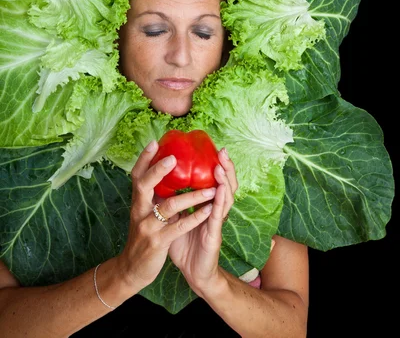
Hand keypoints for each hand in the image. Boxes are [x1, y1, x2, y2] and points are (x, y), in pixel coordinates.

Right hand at [116, 140, 214, 291]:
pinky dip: (196, 218)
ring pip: (169, 206)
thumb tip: (168, 173)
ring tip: (211, 189)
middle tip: (174, 158)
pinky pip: (179, 227)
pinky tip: (210, 210)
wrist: (132, 269)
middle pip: (144, 185)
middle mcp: (139, 210)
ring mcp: (148, 227)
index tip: (154, 142)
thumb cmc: (144, 236)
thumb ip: (154, 196)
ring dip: (192, 196)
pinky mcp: (158, 242)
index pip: (137, 175)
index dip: (144, 158)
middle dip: (159, 170)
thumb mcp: (144, 213)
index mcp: (138, 201)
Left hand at [168, 147, 237, 293]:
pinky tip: (219, 191)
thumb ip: (172, 200)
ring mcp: (216, 223)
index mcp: (206, 205)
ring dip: (224, 180)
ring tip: (221, 165)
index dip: (217, 165)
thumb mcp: (176, 217)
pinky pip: (217, 217)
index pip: (215, 181)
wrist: (192, 273)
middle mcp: (214, 210)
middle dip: (226, 167)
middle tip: (222, 151)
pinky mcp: (214, 235)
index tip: (213, 148)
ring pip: (226, 197)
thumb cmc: (184, 245)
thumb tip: (158, 180)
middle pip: (225, 184)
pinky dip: (220, 203)